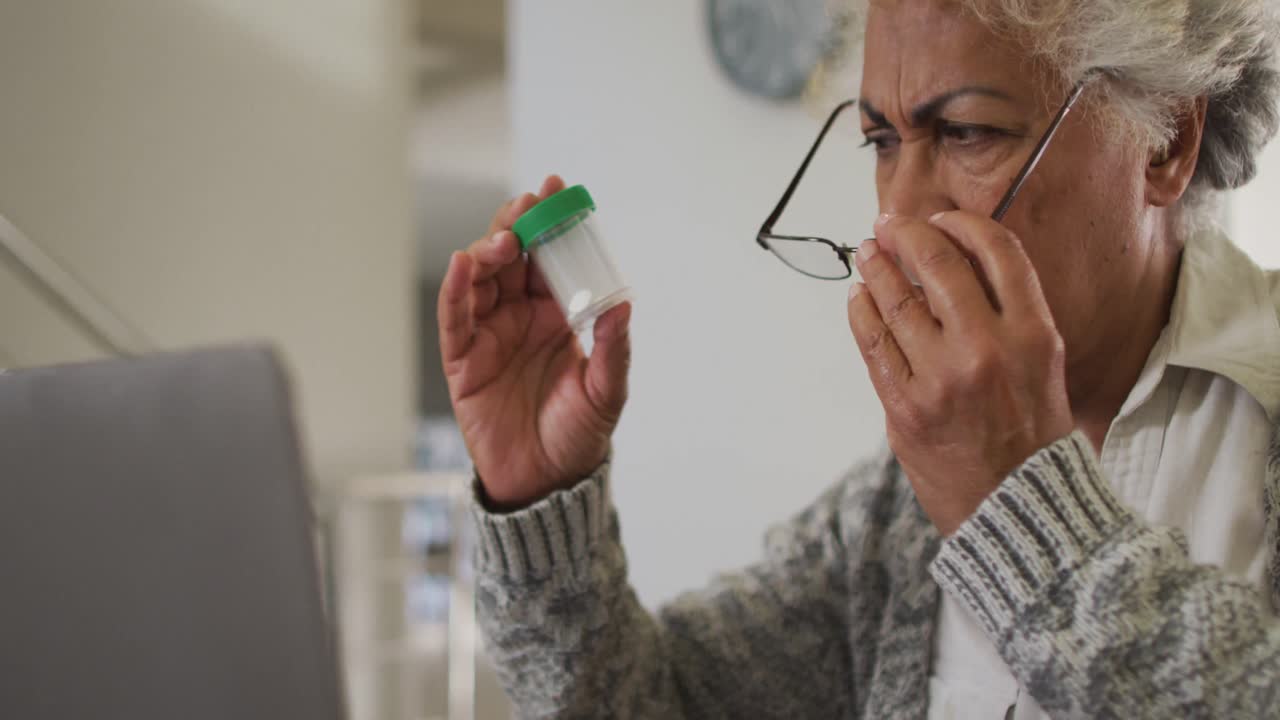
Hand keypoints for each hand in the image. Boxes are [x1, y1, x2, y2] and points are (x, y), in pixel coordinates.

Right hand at [438, 175, 632, 508]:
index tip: (556, 190)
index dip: (550, 223)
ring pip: (481, 278)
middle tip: (526, 204)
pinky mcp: (462, 359)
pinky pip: (454, 317)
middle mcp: (520, 318)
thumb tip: (623, 306)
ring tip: (504, 240)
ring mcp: (488, 335)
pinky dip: (456, 288)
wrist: (545, 481)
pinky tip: (463, 265)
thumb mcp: (607, 392)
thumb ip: (613, 351)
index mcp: (556, 316)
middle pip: (510, 258)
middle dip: (515, 224)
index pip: (549, 258)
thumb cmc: (577, 436)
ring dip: (488, 251)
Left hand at [846, 211, 1073, 535]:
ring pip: (896, 300)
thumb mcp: (1043, 367)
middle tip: (890, 225)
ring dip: (876, 268)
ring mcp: (941, 377)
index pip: (996, 251)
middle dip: (907, 234)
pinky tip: (859, 297)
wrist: (1017, 508)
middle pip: (937, 264)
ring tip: (868, 254)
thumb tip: (957, 266)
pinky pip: (873, 343)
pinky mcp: (904, 406)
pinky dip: (861, 311)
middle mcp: (987, 348)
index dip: (961, 225)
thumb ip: (1008, 316)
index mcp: (1033, 334)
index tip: (941, 219)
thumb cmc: (1032, 439)